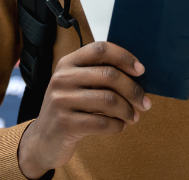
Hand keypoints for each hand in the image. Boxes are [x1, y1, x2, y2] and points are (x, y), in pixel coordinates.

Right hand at [17, 41, 150, 178]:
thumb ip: (98, 76)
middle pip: (110, 75)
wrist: (43, 140)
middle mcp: (62, 78)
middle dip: (134, 90)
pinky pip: (102, 123)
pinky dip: (117, 126)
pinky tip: (119, 126)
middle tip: (145, 103)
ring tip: (133, 117)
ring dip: (128, 110)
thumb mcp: (75, 85)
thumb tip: (137, 75)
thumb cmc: (68, 109)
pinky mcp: (65, 124)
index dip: (124, 57)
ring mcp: (61, 101)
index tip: (140, 71)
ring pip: (109, 100)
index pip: (100, 49)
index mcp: (67, 63)